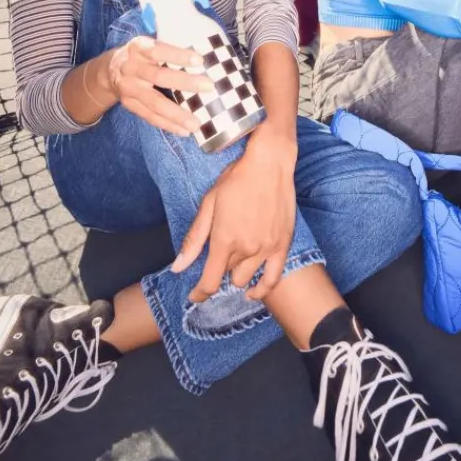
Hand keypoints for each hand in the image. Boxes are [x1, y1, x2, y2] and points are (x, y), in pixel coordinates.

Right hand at [104, 37, 213, 134]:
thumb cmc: (141, 55)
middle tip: (209, 86)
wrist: (109, 70)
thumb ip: (168, 50)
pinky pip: (149, 116)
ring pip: (154, 102)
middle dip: (184, 82)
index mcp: (138, 48)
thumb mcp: (148, 45)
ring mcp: (129, 88)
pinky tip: (183, 131)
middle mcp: (132, 68)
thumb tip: (206, 53)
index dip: (177, 55)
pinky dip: (167, 124)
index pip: (158, 50)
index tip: (199, 59)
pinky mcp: (130, 104)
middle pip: (158, 76)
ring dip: (176, 114)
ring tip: (196, 124)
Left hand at [172, 139, 297, 302]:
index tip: (195, 296)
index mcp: (224, 240)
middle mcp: (245, 249)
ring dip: (237, 274)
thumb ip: (194, 239)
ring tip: (235, 262)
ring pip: (246, 278)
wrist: (269, 165)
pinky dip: (262, 289)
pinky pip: (273, 278)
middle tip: (220, 253)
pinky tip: (253, 291)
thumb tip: (178, 267)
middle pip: (227, 275)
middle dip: (219, 269)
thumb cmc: (236, 180)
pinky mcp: (282, 245)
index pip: (209, 282)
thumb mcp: (208, 205)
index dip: (200, 293)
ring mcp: (266, 249)